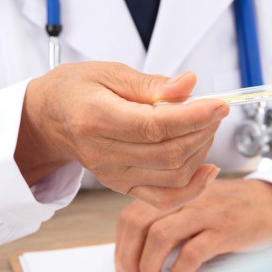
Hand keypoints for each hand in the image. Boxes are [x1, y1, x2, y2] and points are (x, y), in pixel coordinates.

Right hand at [15, 62, 228, 209]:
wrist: (51, 118)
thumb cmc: (77, 90)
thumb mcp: (110, 72)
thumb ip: (152, 84)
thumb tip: (188, 86)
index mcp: (96, 118)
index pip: (155, 126)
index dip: (194, 117)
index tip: (219, 105)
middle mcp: (103, 153)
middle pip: (168, 153)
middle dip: (202, 131)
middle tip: (214, 111)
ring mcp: (113, 175)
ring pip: (173, 175)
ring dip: (200, 152)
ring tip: (205, 127)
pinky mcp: (122, 187)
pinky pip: (164, 199)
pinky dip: (192, 189)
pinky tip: (207, 170)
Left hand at [115, 179, 271, 271]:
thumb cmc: (233, 210)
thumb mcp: (196, 207)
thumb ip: (170, 221)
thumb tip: (138, 254)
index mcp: (175, 193)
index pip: (132, 215)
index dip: (121, 245)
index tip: (122, 269)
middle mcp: (186, 198)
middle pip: (139, 224)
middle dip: (129, 257)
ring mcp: (206, 212)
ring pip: (161, 236)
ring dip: (149, 266)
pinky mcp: (226, 229)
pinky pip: (192, 252)